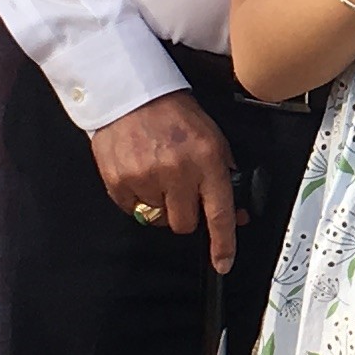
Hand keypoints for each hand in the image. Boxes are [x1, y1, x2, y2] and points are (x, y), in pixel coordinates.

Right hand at [91, 91, 236, 270]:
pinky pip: (132, 209)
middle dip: (185, 213)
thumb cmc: (174, 114)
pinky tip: (140, 172)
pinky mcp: (119, 182)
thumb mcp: (212, 138)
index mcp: (206, 160)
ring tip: (158, 172)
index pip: (219, 213)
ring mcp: (146, 178)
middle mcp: (177, 171)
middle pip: (185, 224)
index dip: (223, 244)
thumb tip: (235, 213)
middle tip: (180, 190)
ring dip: (160, 203)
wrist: (131, 93)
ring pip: (157, 218)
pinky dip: (138, 197)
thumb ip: (223, 174)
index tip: (223, 262)